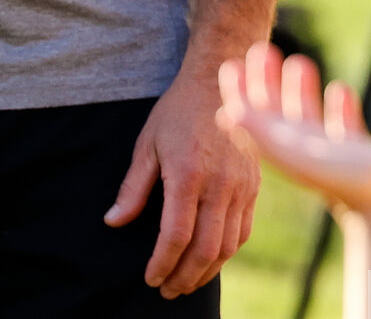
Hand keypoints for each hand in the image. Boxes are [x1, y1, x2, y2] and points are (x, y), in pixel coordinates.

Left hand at [104, 61, 262, 298]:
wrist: (222, 79)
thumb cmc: (179, 111)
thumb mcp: (147, 144)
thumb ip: (133, 187)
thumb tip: (115, 221)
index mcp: (189, 174)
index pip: (176, 235)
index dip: (162, 264)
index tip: (149, 279)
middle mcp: (221, 183)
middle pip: (206, 247)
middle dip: (184, 276)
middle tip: (166, 290)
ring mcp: (243, 184)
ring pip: (229, 243)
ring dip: (207, 269)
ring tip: (188, 281)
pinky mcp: (256, 182)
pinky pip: (245, 228)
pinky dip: (228, 250)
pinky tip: (212, 256)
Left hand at [215, 41, 370, 218]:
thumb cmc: (349, 182)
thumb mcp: (302, 156)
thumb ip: (265, 137)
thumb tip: (226, 114)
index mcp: (284, 156)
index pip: (252, 121)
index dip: (239, 94)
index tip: (231, 65)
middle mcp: (304, 154)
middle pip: (277, 115)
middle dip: (266, 84)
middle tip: (260, 50)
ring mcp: (333, 154)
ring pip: (310, 118)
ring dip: (300, 91)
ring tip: (298, 62)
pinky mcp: (361, 155)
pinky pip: (345, 127)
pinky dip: (340, 108)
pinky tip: (340, 90)